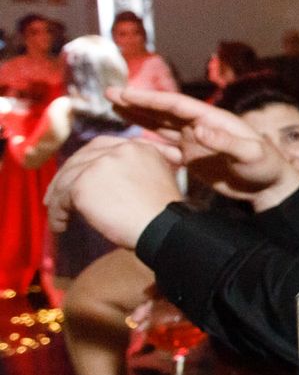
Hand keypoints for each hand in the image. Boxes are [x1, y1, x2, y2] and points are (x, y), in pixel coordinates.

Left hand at [43, 136, 180, 248]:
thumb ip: (139, 169)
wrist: (164, 228)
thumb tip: (117, 180)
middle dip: (66, 177)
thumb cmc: (165, 214)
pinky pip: (61, 198)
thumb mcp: (160, 179)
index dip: (88, 160)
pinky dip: (58, 213)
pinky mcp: (83, 184)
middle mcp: (117, 150)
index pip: (102, 146)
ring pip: (67, 178)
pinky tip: (61, 225)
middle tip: (57, 195)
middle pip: (80, 158)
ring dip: (59, 198)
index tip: (81, 176)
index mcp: (137, 147)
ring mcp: (98, 165)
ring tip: (59, 216)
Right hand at [107, 87, 297, 208]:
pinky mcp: (193, 158)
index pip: (175, 104)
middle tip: (108, 93)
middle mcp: (200, 126)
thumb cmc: (267, 168)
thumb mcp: (250, 154)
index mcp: (213, 119)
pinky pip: (165, 148)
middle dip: (136, 102)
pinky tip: (129, 141)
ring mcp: (195, 142)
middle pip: (163, 110)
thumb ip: (226, 143)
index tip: (125, 93)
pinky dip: (147, 143)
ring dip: (138, 117)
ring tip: (114, 107)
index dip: (149, 98)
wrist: (272, 188)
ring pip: (160, 126)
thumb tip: (199, 130)